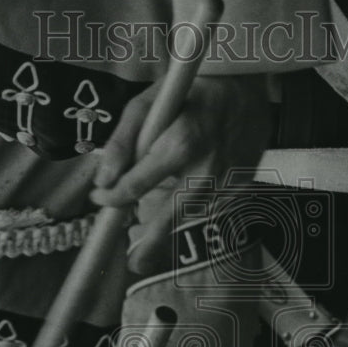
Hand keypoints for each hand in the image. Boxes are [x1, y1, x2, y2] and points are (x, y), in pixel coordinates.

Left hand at [90, 74, 270, 273]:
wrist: (247, 82)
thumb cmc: (191, 88)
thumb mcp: (147, 103)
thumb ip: (122, 141)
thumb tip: (104, 179)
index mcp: (180, 144)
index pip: (136, 185)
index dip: (112, 197)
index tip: (100, 199)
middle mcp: (207, 168)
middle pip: (171, 216)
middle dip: (151, 244)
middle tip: (135, 265)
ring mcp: (227, 178)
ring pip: (191, 213)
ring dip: (171, 225)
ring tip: (152, 245)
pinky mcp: (242, 183)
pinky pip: (211, 204)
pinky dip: (193, 208)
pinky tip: (182, 203)